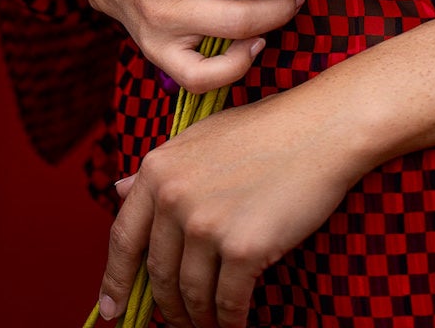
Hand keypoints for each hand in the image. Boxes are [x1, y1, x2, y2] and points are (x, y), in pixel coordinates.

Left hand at [99, 84, 359, 327]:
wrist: (322, 128)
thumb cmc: (267, 129)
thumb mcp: (202, 137)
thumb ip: (160, 170)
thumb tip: (117, 190)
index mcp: (159, 168)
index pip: (123, 237)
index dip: (115, 281)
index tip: (112, 311)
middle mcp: (174, 196)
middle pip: (158, 274)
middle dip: (167, 307)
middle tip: (178, 322)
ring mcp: (207, 223)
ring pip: (191, 295)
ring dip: (199, 318)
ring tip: (209, 324)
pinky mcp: (243, 248)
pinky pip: (228, 303)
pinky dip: (230, 321)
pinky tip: (236, 323)